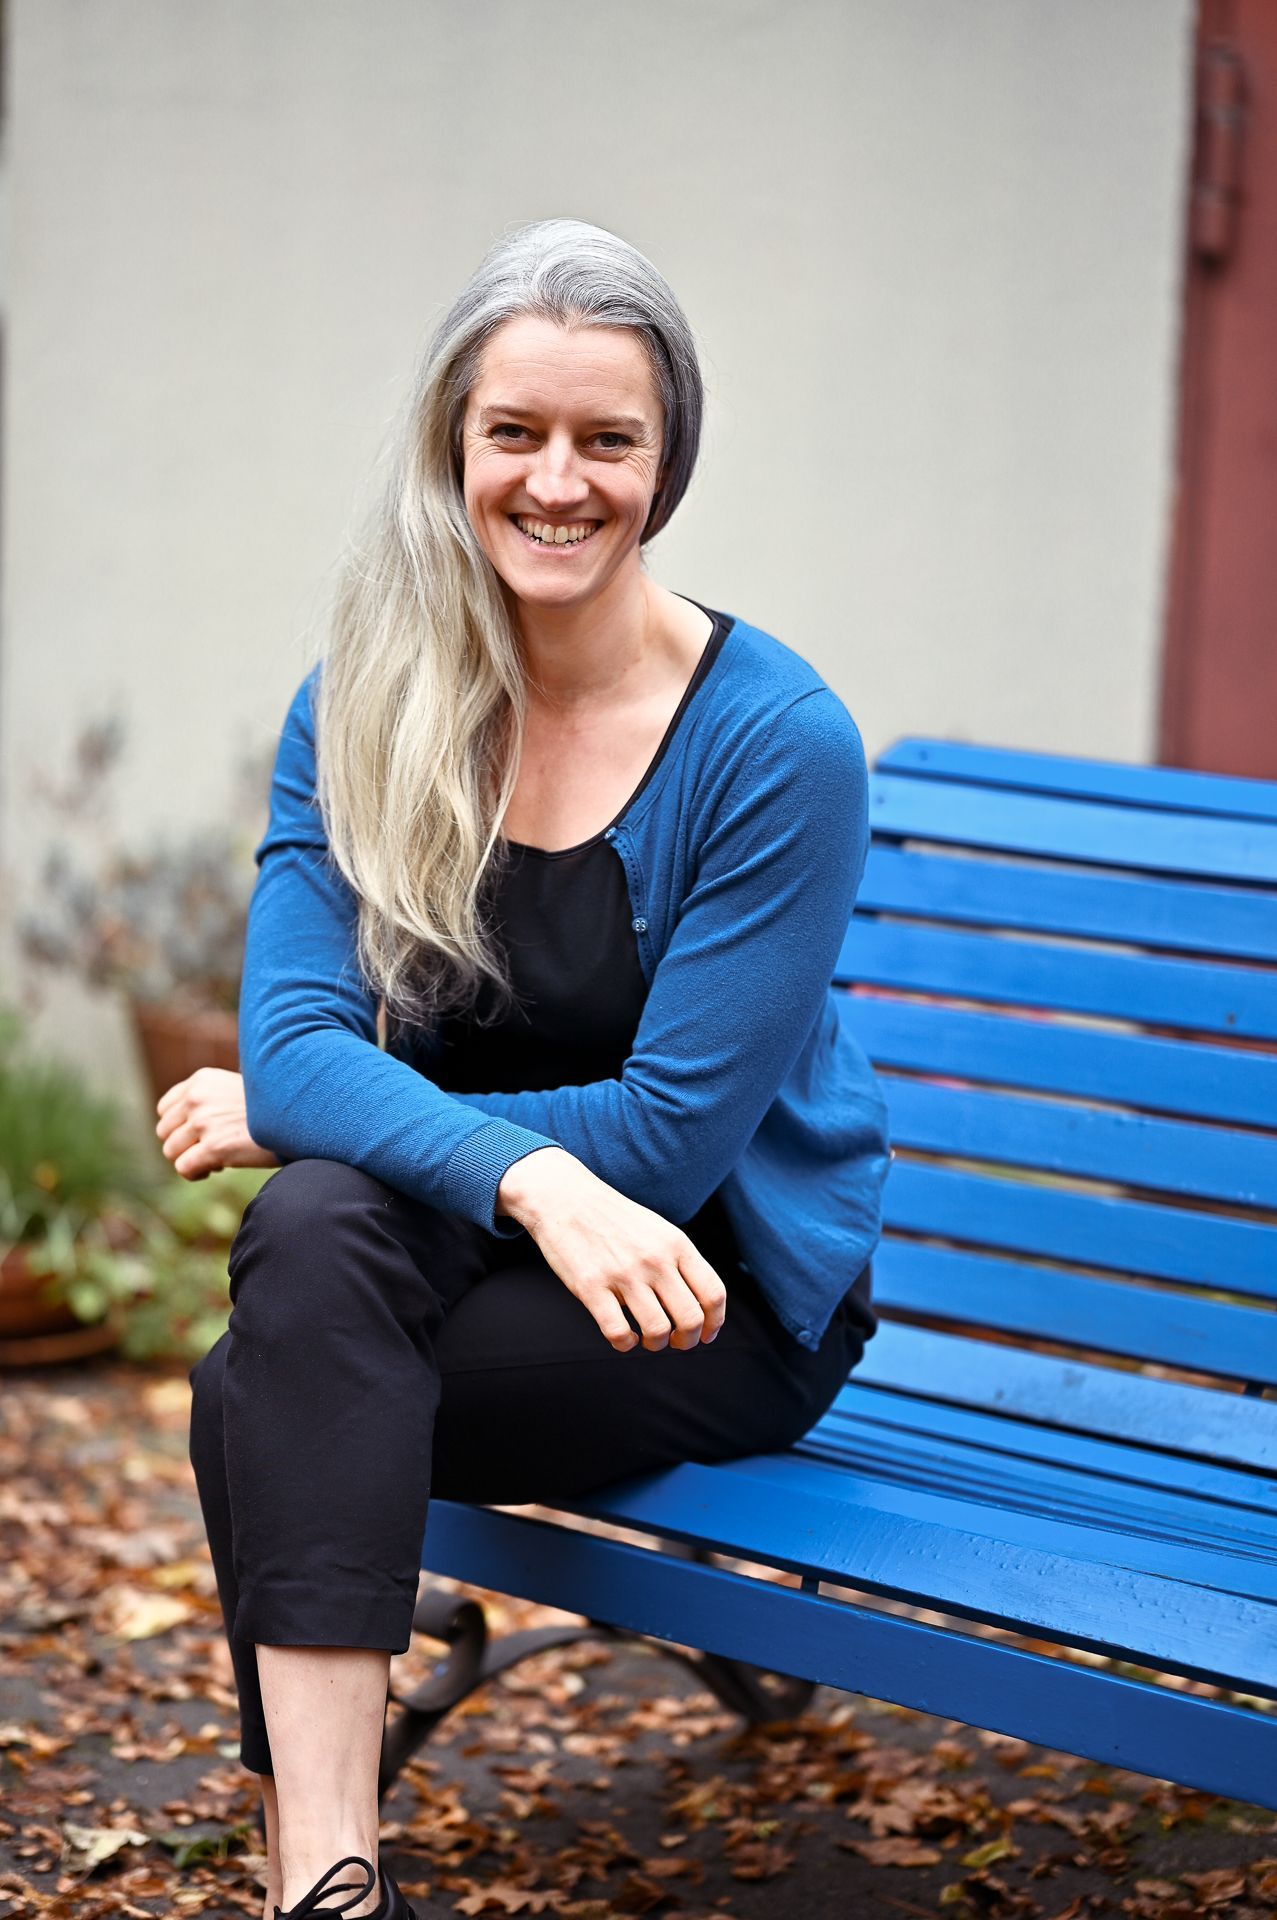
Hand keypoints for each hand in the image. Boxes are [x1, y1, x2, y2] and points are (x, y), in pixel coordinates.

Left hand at [155, 1068, 279, 1180]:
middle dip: (185, 1144)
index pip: (165, 1109)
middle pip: (164, 1132)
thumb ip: (210, 1100)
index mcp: (202, 1080)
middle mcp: (197, 1097)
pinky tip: (219, 1167)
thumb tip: (188, 1129)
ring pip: (171, 1152)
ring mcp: (204, 1121)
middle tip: (213, 1147)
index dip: (182, 1127)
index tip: (204, 1133)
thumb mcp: (238, 1089)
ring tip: (219, 1157)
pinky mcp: (215, 1146)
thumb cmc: (275, 1107)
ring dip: (192, 1159)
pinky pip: (184, 1168)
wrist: (304, 1115)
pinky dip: (197, 1173)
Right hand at [496, 1147, 726, 1353]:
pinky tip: (622, 1335)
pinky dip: (625, 1344)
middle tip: (675, 1341)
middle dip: (687, 1340)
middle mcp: (654, 1259)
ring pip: (657, 1331)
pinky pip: (618, 1333)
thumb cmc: (613, 1218)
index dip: (714, 1323)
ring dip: (656, 1345)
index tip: (705, 1335)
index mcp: (675, 1244)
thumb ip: (679, 1262)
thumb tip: (700, 1305)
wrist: (564, 1198)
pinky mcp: (590, 1287)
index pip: (713, 1294)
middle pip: (691, 1318)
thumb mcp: (658, 1230)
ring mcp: (623, 1274)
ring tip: (647, 1338)